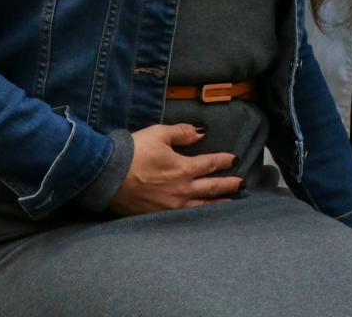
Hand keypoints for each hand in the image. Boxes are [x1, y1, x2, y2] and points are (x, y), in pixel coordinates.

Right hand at [108, 124, 242, 215]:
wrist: (109, 176)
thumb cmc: (134, 152)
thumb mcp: (159, 134)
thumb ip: (182, 133)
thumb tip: (201, 132)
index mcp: (183, 169)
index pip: (209, 164)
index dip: (223, 161)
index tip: (234, 160)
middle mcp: (182, 190)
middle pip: (211, 187)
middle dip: (228, 184)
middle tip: (242, 184)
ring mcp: (172, 206)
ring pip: (202, 206)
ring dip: (218, 203)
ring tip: (230, 203)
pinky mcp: (159, 216)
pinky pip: (186, 218)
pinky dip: (199, 216)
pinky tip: (202, 217)